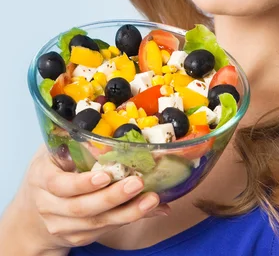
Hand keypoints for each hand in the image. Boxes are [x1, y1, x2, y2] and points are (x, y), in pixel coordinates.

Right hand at [1, 144, 170, 254]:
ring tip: (151, 200)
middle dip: (112, 197)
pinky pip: (105, 230)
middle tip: (137, 183)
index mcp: (42, 178)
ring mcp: (62, 226)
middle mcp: (49, 206)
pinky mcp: (77, 237)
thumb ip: (76, 141)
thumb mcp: (55, 150)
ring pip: (96, 224)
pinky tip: (150, 209)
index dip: (83, 183)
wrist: (31, 213)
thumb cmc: (50, 170)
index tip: (104, 175)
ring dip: (127, 213)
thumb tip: (112, 136)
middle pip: (82, 208)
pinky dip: (129, 219)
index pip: (60, 185)